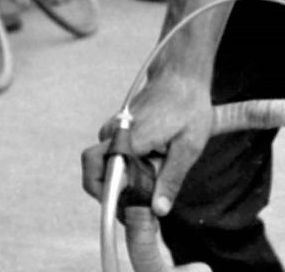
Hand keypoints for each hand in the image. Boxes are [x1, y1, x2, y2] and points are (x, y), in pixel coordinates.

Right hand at [80, 70, 214, 216]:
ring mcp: (113, 130)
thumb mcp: (189, 145)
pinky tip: (148, 167)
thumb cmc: (188, 105)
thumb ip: (172, 178)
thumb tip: (158, 209)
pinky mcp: (117, 130)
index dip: (104, 193)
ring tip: (149, 180)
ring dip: (120, 179)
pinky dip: (124, 167)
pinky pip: (112, 155)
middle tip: (136, 202)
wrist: (181, 75)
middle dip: (111, 192)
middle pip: (95, 172)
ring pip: (104, 165)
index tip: (123, 208)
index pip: (96, 168)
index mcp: (130, 137)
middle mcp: (114, 132)